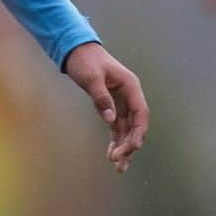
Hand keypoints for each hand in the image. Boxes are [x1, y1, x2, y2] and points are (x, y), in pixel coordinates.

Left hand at [63, 42, 148, 173]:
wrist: (74, 49)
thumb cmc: (84, 60)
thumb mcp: (91, 78)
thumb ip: (101, 98)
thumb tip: (110, 120)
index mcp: (130, 86)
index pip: (140, 114)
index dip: (138, 132)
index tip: (132, 148)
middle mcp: (129, 95)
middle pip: (134, 124)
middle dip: (128, 144)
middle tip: (118, 161)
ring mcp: (120, 101)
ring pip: (126, 128)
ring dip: (123, 146)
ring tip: (118, 166)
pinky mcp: (110, 105)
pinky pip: (116, 126)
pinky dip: (114, 139)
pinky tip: (111, 153)